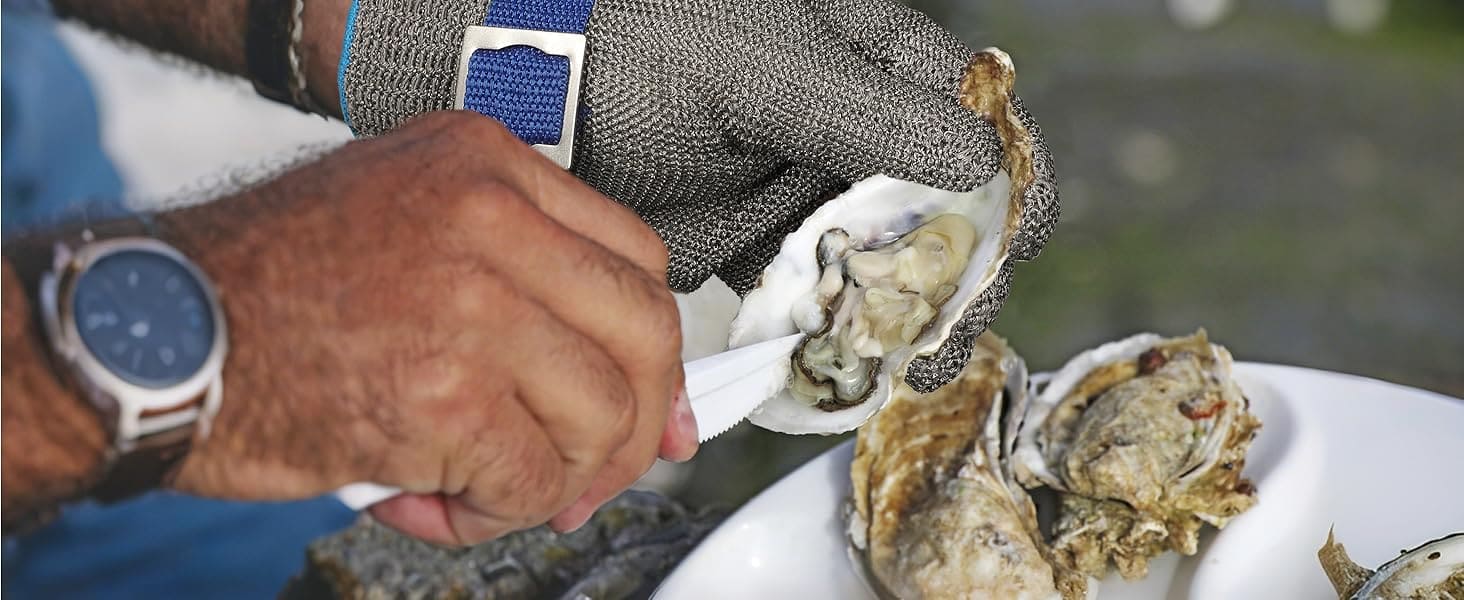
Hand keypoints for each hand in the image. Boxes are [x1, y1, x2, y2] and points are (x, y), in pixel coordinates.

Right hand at [164, 111, 696, 544]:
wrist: (154, 330)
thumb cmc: (267, 287)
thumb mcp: (408, 224)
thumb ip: (519, 278)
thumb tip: (630, 382)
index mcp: (486, 164)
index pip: (634, 257)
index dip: (654, 347)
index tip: (658, 404)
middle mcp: (490, 218)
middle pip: (643, 331)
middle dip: (634, 421)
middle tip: (596, 469)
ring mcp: (474, 302)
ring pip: (600, 415)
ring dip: (557, 475)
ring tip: (483, 483)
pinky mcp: (447, 394)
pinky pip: (534, 480)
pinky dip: (495, 513)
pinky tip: (434, 499)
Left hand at [340, 0, 1058, 391]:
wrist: (520, 76)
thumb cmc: (630, 32)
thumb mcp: (755, 66)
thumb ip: (862, 113)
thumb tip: (975, 162)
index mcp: (867, 55)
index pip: (972, 120)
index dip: (1001, 189)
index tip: (991, 259)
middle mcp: (845, 122)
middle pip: (937, 207)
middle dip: (947, 276)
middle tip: (931, 334)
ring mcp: (796, 182)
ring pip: (877, 262)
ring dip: (888, 317)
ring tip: (885, 363)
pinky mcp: (746, 234)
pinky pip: (802, 293)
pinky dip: (815, 331)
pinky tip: (821, 360)